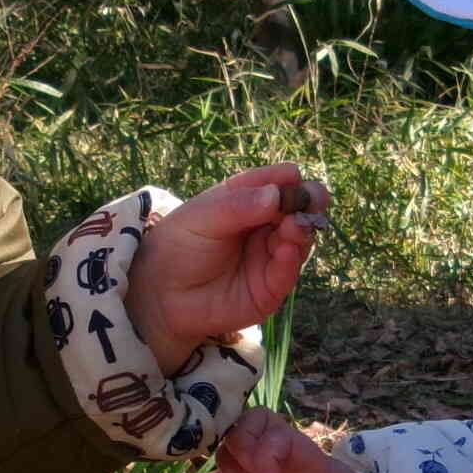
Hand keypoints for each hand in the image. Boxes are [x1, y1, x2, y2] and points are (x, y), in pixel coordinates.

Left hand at [127, 164, 328, 373]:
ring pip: (300, 238)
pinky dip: (291, 259)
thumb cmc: (178, 247)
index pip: (277, 182)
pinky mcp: (271, 286)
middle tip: (310, 202)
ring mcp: (270, 255)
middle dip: (307, 203)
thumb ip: (237, 206)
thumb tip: (276, 194)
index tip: (293, 179)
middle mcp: (265, 225)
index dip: (288, 180)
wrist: (162, 294)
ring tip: (294, 226)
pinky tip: (287, 249)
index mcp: (248, 199)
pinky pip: (288, 271)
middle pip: (299, 208)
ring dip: (302, 230)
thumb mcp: (201, 218)